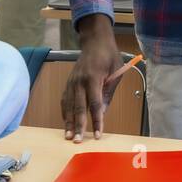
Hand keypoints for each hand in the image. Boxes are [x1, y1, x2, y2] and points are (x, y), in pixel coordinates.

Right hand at [60, 15, 118, 141]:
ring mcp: (72, 81)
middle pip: (78, 108)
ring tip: (68, 136)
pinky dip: (64, 112)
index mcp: (93, 78)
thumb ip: (108, 93)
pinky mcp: (68, 82)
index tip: (97, 135)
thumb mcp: (116, 72)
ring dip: (68, 122)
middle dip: (78, 126)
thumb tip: (102, 113)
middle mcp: (79, 81)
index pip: (94, 104)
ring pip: (68, 105)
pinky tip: (66, 122)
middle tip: (77, 141)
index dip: (96, 121)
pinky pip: (65, 100)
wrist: (95, 41)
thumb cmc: (109, 56)